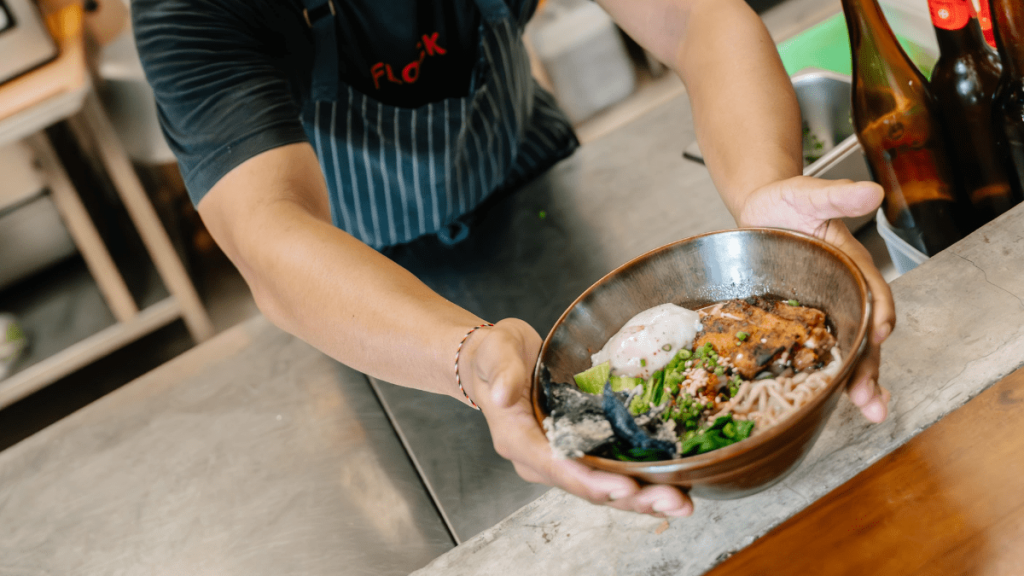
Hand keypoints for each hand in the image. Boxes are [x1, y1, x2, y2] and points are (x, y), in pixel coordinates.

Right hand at [461, 318, 692, 516]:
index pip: (556, 467)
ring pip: (603, 487)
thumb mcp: (494, 352)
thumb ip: (501, 372)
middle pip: (587, 487)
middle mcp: (540, 459)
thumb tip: (501, 394)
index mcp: (518, 440)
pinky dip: (641, 483)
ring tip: (682, 504)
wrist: (494, 361)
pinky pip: (610, 474)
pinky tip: (672, 487)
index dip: (591, 481)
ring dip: (644, 498)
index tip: (625, 487)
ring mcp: (561, 458)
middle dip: (632, 498)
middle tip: (674, 502)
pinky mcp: (580, 450)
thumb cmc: (494, 356)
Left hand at [737, 175, 893, 422]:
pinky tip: (823, 401)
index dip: (879, 314)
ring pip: (843, 349)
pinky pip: (810, 350)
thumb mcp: (810, 194)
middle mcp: (842, 293)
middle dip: (870, 366)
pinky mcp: (796, 322)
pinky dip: (818, 375)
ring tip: (867, 409)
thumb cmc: (787, 202)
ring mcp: (821, 310)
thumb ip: (837, 196)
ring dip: (855, 381)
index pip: (874, 293)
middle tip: (871, 398)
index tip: (879, 334)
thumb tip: (871, 192)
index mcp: (850, 265)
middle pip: (864, 334)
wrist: (759, 210)